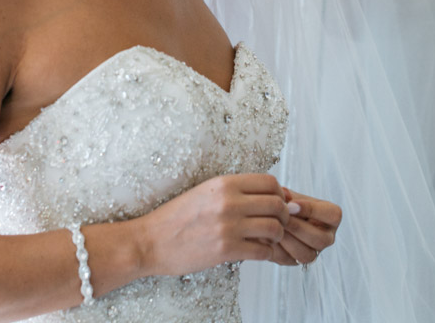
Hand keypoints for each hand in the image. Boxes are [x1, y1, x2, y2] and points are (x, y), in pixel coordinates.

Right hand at [137, 173, 289, 275]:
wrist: (151, 241)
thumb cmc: (176, 218)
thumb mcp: (204, 192)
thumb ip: (233, 192)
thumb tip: (267, 195)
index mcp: (223, 183)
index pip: (269, 182)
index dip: (279, 194)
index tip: (276, 203)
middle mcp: (228, 201)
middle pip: (277, 204)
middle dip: (284, 216)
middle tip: (278, 223)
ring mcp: (228, 226)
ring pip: (275, 228)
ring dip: (277, 236)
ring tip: (268, 239)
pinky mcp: (226, 249)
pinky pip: (263, 251)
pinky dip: (267, 253)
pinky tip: (258, 251)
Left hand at [268, 189, 340, 265]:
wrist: (273, 216)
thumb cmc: (286, 202)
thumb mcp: (289, 195)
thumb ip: (288, 196)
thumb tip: (284, 195)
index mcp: (331, 217)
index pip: (333, 215)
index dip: (312, 210)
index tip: (290, 204)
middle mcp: (327, 237)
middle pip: (321, 239)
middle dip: (298, 228)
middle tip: (280, 219)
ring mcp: (313, 252)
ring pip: (306, 254)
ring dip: (288, 240)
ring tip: (273, 227)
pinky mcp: (296, 261)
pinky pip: (289, 261)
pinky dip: (276, 249)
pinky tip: (267, 237)